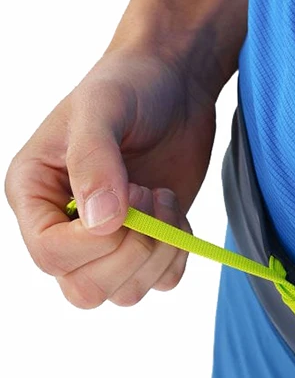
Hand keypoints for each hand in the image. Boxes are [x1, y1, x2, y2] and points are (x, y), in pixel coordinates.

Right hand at [5, 44, 220, 307]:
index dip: (94, 242)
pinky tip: (176, 215)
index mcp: (34, 195)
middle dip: (130, 253)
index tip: (129, 194)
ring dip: (158, 252)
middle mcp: (63, 228)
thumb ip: (94, 160)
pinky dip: (176, 256)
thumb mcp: (103, 107)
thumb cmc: (128, 85)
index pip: (50, 255)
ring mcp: (105, 243)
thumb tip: (101, 223)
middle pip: (85, 290)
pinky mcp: (145, 246)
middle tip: (150, 195)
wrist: (174, 83)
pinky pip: (160, 283)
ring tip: (163, 197)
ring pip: (124, 293)